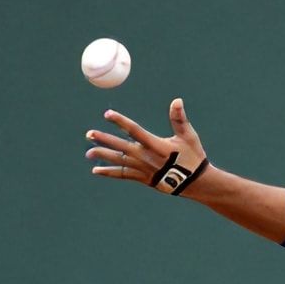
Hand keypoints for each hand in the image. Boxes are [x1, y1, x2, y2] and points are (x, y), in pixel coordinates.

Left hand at [85, 98, 210, 195]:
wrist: (196, 183)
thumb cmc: (192, 156)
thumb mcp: (188, 136)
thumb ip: (179, 118)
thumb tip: (176, 100)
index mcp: (156, 144)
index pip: (134, 130)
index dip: (120, 121)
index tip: (107, 114)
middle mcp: (147, 157)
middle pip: (121, 147)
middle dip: (104, 140)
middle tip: (89, 134)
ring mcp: (143, 169)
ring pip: (119, 161)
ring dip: (103, 156)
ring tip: (88, 153)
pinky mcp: (143, 179)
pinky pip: (122, 175)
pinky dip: (109, 172)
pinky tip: (96, 170)